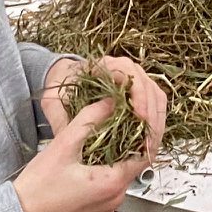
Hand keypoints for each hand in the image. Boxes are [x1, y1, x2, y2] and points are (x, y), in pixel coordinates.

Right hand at [12, 96, 152, 211]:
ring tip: (107, 132)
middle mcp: (115, 199)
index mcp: (113, 184)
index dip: (147, 131)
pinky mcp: (95, 211)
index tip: (141, 113)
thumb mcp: (64, 144)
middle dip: (131, 139)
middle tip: (123, 117)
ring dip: (118, 154)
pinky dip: (107, 168)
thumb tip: (112, 101)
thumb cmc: (38, 186)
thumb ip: (91, 119)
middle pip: (134, 163)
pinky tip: (93, 154)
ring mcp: (106, 208)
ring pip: (122, 174)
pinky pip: (110, 185)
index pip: (146, 153)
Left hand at [41, 56, 168, 157]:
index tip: (139, 116)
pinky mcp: (138, 94)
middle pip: (148, 85)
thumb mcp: (53, 101)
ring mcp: (134, 80)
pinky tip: (150, 142)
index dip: (138, 93)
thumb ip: (59, 118)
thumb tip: (70, 141)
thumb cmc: (60, 87)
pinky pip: (156, 104)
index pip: (129, 71)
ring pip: (156, 95)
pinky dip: (157, 122)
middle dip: (152, 114)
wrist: (64, 79)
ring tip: (150, 146)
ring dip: (157, 121)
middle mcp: (124, 69)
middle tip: (148, 141)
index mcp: (104, 65)